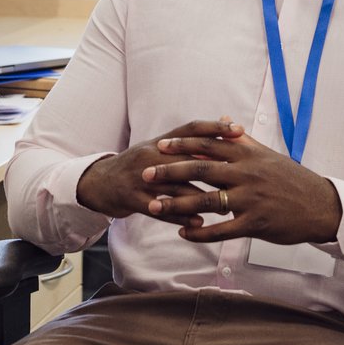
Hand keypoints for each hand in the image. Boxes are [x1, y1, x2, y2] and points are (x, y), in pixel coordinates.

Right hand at [76, 119, 245, 218]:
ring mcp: (141, 177)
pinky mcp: (132, 199)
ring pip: (175, 187)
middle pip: (187, 158)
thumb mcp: (162, 148)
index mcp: (161, 141)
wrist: (101, 182)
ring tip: (226, 208)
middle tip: (242, 178)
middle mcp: (151, 155)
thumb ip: (193, 139)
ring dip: (202, 199)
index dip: (216, 128)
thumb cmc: (141, 164)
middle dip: (215, 168)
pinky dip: (179, 217)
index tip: (240, 131)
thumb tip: (226, 121)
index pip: (192, 129)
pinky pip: (160, 209)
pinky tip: (199, 223)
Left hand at [142, 128, 343, 245]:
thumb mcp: (268, 156)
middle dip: (169, 171)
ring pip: (206, 200)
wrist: (321, 206)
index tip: (161, 145)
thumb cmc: (292, 180)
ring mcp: (250, 199)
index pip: (210, 145)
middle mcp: (247, 174)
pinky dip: (199, 232)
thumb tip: (223, 122)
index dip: (183, 145)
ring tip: (154, 206)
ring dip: (177, 204)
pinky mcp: (255, 224)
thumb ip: (243, 141)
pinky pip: (221, 230)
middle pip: (201, 170)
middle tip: (145, 173)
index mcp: (249, 155)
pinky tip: (183, 233)